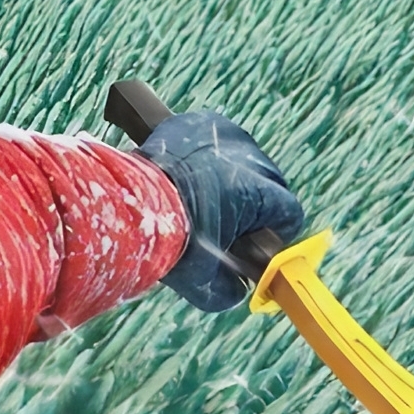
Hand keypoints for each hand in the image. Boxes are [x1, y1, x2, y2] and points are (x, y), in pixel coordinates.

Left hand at [140, 109, 306, 311]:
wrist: (124, 201)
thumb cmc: (166, 241)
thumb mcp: (201, 280)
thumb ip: (229, 290)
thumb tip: (239, 291)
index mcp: (262, 191)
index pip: (289, 214)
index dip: (274, 235)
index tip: (252, 247)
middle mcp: (252, 158)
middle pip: (270, 186)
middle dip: (253, 208)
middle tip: (227, 227)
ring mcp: (228, 136)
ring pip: (246, 163)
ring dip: (233, 181)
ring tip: (205, 200)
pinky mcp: (203, 123)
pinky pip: (219, 143)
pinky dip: (210, 159)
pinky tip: (191, 176)